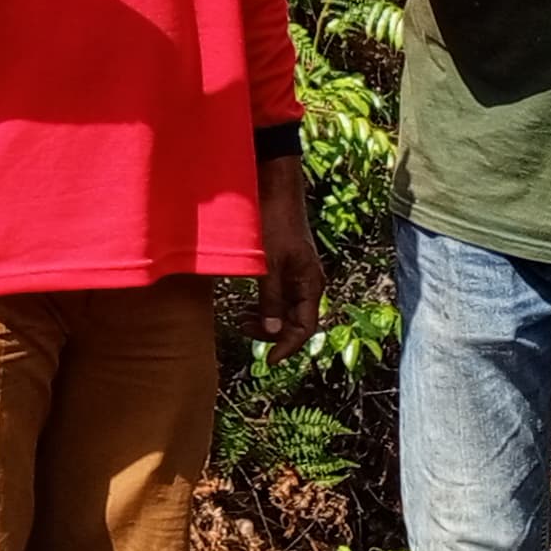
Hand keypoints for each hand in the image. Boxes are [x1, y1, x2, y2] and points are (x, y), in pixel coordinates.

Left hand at [244, 155, 326, 349]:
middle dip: (270, 332)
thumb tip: (270, 334)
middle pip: (294, 322)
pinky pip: (277, 295)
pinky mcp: (285, 266)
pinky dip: (262, 305)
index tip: (269, 361)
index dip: (287, 347)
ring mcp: (297, 274)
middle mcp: (308, 282)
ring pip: (284, 310)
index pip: (304, 328)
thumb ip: (270, 299)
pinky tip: (244, 306)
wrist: (274, 189)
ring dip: (264, 320)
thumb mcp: (269, 265)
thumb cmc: (273, 223)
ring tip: (239, 319)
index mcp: (310, 284)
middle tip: (242, 328)